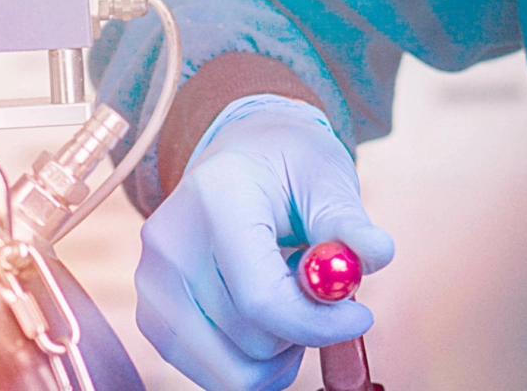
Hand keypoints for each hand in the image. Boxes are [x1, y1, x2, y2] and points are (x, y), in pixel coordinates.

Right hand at [135, 96, 394, 390]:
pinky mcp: (150, 316)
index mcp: (214, 199)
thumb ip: (348, 223)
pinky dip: (250, 363)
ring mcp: (152, 284)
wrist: (238, 158)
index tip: (360, 316)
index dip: (318, 322)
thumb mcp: (327, 179)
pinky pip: (210, 374)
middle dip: (303, 330)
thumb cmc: (288, 167)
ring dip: (278, 352)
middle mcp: (169, 243)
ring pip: (231, 369)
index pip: (261, 298)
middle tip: (321, 294)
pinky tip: (264, 317)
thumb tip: (376, 254)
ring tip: (290, 300)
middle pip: (250, 338)